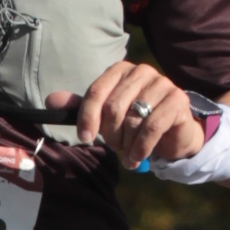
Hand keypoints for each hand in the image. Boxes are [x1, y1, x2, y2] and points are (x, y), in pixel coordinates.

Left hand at [70, 61, 204, 165]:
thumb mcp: (105, 115)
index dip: (87, 117)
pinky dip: (141, 147)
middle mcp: (142, 71)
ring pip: (133, 118)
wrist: (172, 132)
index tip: (84, 138)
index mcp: (121, 70)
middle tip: (115, 146)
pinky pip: (152, 126)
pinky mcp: (178, 100)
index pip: (96, 91)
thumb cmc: (134, 121)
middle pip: (114, 107)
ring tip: (128, 154)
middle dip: (110, 134)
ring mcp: (162, 84)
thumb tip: (50, 100)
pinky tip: (137, 158)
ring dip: (127, 143)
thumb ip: (81, 107)